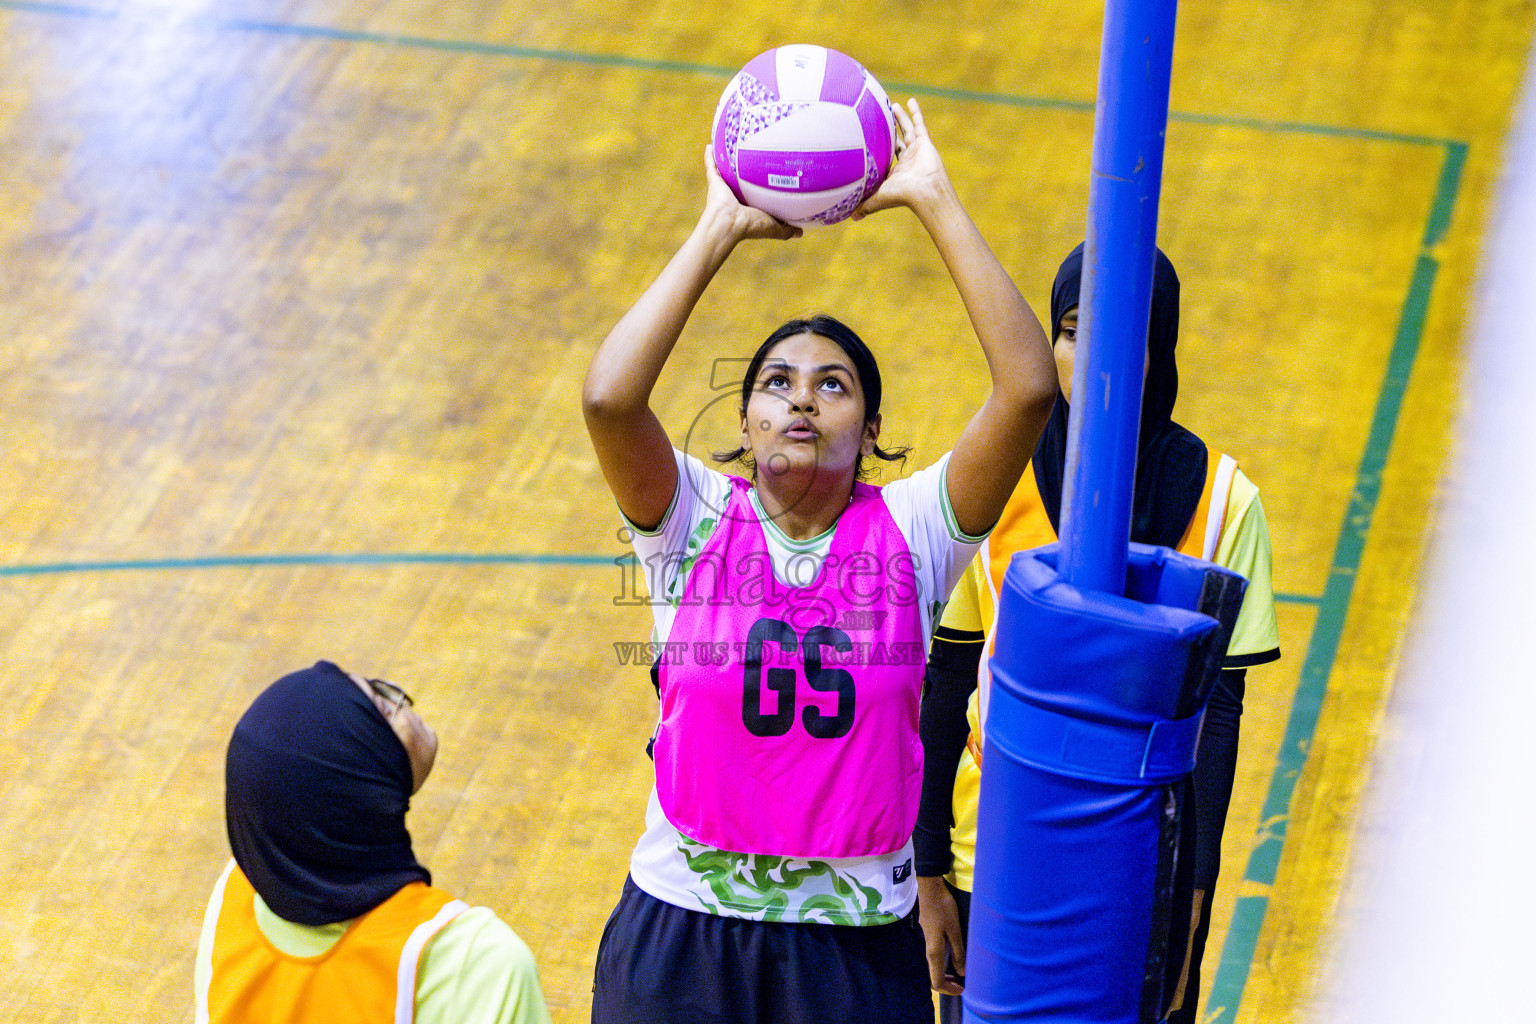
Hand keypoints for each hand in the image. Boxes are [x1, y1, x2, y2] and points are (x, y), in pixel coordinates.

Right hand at [701, 145, 802, 241]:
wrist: (729, 223)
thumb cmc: (751, 226)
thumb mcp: (774, 227)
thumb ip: (786, 229)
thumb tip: (800, 233)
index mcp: (750, 205)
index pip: (757, 193)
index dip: (763, 185)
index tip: (772, 174)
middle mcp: (737, 196)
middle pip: (742, 180)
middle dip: (747, 170)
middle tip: (754, 154)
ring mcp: (725, 188)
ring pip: (726, 171)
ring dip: (727, 160)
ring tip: (731, 146)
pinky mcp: (714, 182)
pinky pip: (711, 166)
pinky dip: (710, 156)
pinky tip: (710, 145)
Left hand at [851, 98, 949, 220]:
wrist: (925, 192)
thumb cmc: (902, 196)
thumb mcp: (878, 198)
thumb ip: (864, 205)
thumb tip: (850, 217)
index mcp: (896, 172)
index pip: (884, 159)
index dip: (877, 151)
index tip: (867, 142)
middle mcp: (906, 161)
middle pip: (895, 142)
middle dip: (889, 131)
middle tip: (880, 118)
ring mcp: (916, 150)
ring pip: (906, 130)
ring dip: (900, 118)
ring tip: (892, 106)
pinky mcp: (925, 142)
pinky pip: (919, 124)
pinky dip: (915, 113)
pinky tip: (910, 101)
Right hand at [917, 875, 965, 995]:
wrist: (929, 889)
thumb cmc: (944, 909)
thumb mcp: (955, 930)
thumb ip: (958, 952)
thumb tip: (962, 973)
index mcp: (934, 952)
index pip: (936, 982)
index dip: (949, 990)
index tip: (963, 990)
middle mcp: (929, 951)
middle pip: (934, 977)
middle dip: (948, 985)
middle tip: (963, 986)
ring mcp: (928, 943)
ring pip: (935, 967)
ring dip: (947, 974)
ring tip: (960, 974)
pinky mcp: (929, 936)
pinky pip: (936, 958)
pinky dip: (945, 964)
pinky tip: (955, 957)